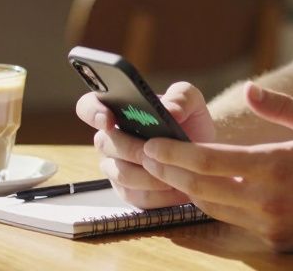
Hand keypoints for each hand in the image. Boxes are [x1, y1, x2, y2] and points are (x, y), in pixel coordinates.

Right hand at [75, 81, 216, 207]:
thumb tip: (169, 111)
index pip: (88, 106)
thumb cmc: (191, 122)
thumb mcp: (192, 101)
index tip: (110, 120)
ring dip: (149, 175)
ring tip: (175, 173)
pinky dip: (158, 194)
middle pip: (106, 144)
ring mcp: (115, 167)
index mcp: (117, 110)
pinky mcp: (128, 192)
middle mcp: (110, 139)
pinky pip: (135, 196)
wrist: (204, 153)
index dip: (93, 112)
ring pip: (121, 174)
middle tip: (159, 153)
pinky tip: (176, 189)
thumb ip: (181, 97)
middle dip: (134, 149)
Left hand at [142, 82, 292, 252]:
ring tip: (166, 173)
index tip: (151, 145)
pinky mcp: (276, 241)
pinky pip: (232, 225)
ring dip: (186, 191)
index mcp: (274, 166)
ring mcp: (270, 225)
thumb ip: (281, 106)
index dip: (173, 154)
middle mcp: (266, 201)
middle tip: (145, 158)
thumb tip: (252, 90)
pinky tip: (199, 198)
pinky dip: (210, 210)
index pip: (208, 161)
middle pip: (201, 188)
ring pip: (212, 209)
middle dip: (168, 172)